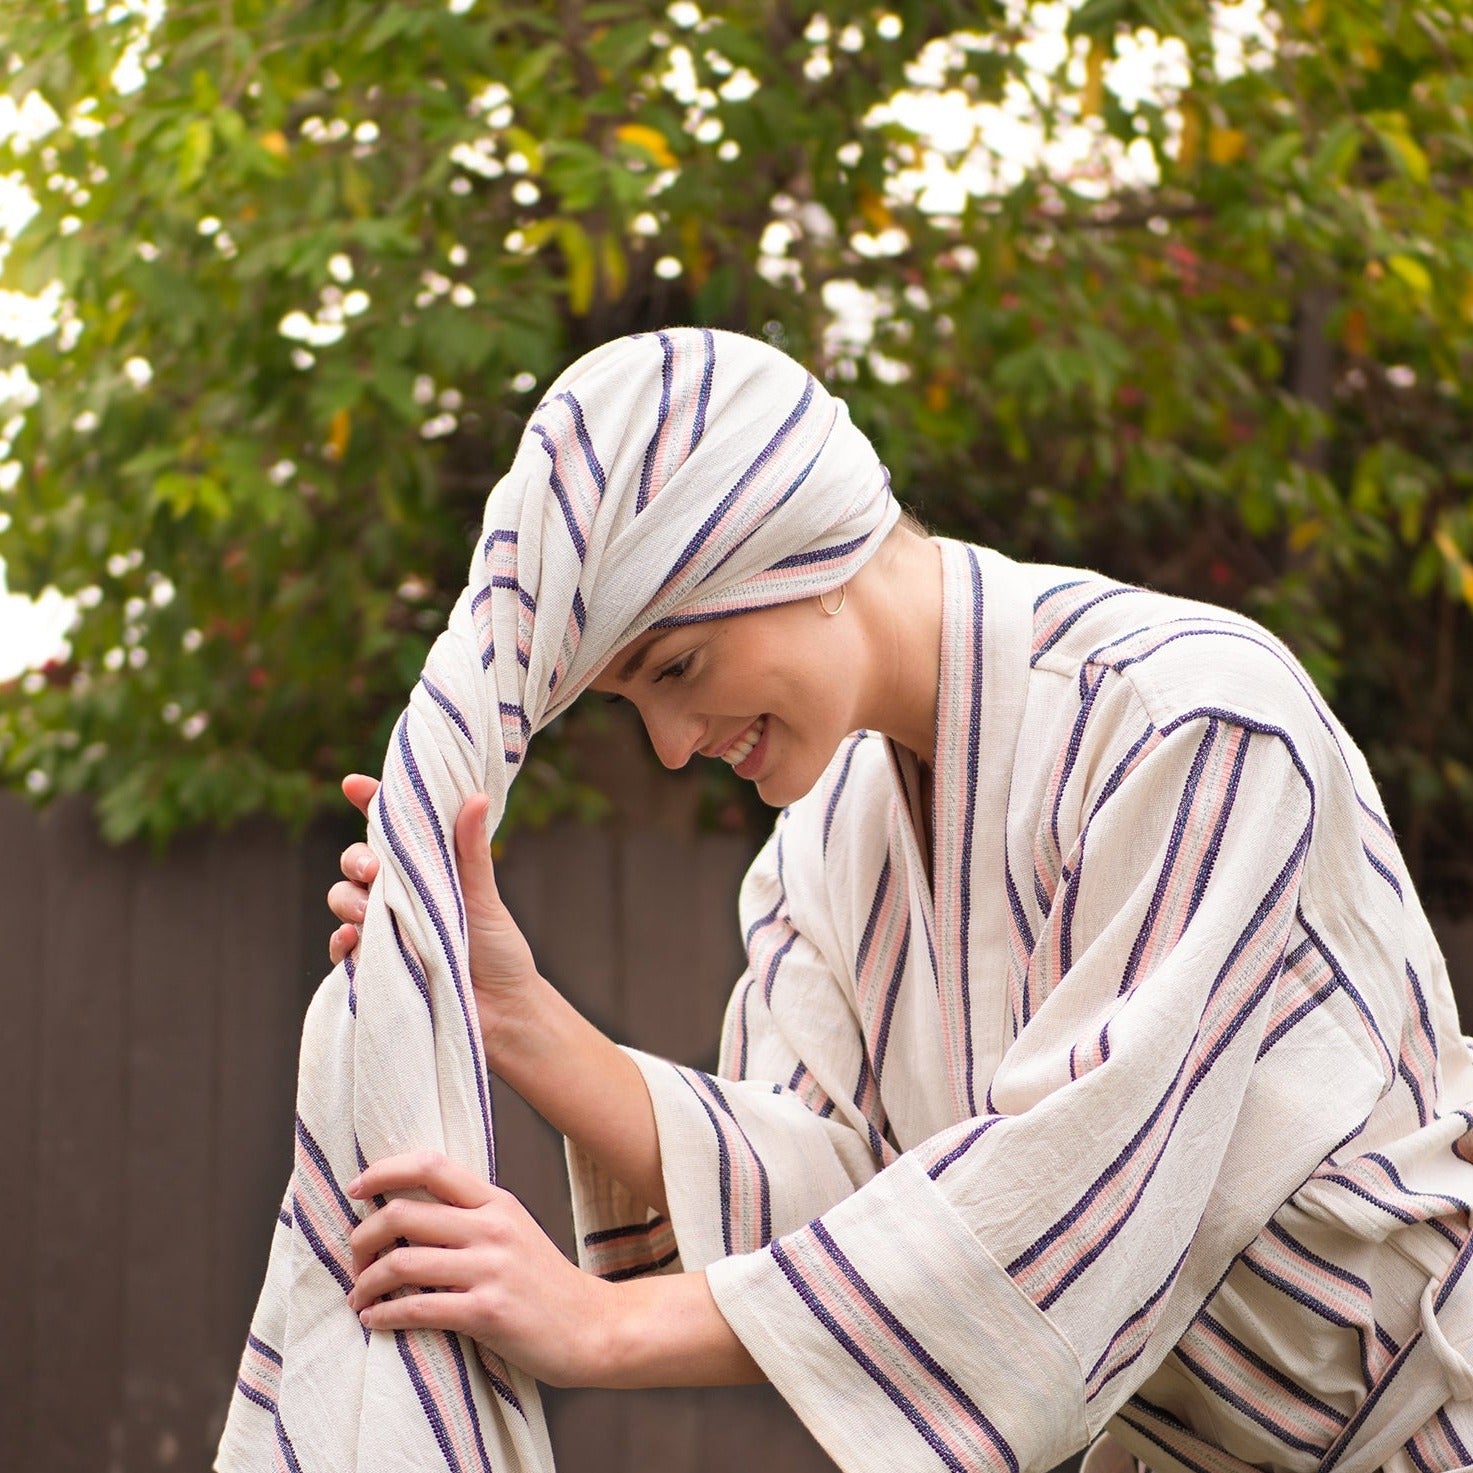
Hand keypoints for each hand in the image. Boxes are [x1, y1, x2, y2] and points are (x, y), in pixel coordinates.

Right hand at [326, 773, 543, 1059]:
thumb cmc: (499, 950)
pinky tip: (352, 941)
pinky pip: (342, 948)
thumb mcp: (484, 897)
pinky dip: (341, 942)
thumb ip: (472, 851)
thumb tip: (475, 796)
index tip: (355, 785)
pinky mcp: (376, 965)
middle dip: (355, 859)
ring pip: (342, 900)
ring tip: (369, 914)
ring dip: (347, 900)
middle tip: (372, 869)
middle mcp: (400, 895)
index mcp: (426, 869)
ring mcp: (384, 929)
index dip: (370, 802)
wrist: (502, 1013)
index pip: (391, 827)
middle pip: (356, 863)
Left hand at [345, 1152, 615, 1386]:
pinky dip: (384, 1314)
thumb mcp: (514, 1231)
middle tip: (355, 1260)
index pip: (430, 1166)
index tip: (355, 1188)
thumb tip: (406, 1213)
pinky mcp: (487, 1311)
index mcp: (496, 1202)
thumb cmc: (545, 1282)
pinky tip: (374, 1320)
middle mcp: (492, 1227)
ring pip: (402, 1261)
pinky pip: (417, 1308)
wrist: (593, 1326)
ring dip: (366, 1282)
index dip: (384, 1171)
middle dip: (362, 1238)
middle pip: (403, 1213)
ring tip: (359, 1295)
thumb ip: (470, 1216)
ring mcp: (491, 1268)